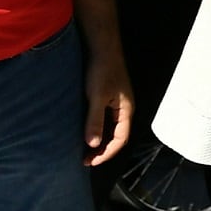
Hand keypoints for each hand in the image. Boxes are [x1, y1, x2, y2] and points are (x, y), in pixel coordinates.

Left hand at [83, 50, 133, 166]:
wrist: (102, 48)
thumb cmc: (101, 71)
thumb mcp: (97, 97)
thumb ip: (95, 121)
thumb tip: (93, 145)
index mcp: (126, 111)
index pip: (120, 140)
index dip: (106, 154)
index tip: (89, 162)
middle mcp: (125, 109)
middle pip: (117, 136)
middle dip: (102, 150)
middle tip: (85, 160)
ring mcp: (118, 103)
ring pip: (111, 129)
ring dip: (100, 141)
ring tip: (84, 150)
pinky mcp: (110, 97)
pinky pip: (106, 120)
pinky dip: (97, 130)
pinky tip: (86, 131)